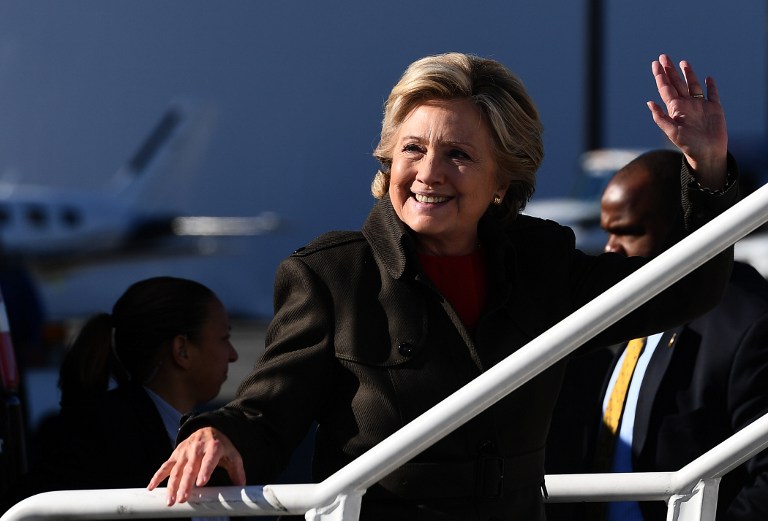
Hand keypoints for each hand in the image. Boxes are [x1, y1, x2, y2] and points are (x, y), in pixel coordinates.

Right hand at [147, 427, 245, 505]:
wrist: (207, 428)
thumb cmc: (220, 446)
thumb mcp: (232, 455)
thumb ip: (237, 471)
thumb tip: (241, 487)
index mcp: (213, 447)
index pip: (209, 460)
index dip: (205, 470)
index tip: (201, 482)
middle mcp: (197, 448)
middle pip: (190, 468)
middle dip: (186, 484)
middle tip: (183, 499)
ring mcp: (184, 451)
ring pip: (176, 470)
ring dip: (172, 486)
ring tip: (170, 501)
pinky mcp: (175, 454)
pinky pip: (165, 466)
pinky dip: (157, 477)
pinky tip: (151, 488)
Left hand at [647, 54, 727, 188]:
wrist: (707, 152)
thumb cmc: (688, 144)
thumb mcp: (672, 131)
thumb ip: (661, 117)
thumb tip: (649, 102)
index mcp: (675, 109)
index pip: (665, 88)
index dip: (660, 76)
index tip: (655, 64)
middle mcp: (687, 105)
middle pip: (677, 83)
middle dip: (670, 70)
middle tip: (663, 56)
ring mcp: (700, 105)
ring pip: (693, 85)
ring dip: (688, 74)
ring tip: (683, 62)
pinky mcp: (714, 108)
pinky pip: (712, 94)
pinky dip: (711, 86)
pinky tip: (708, 78)